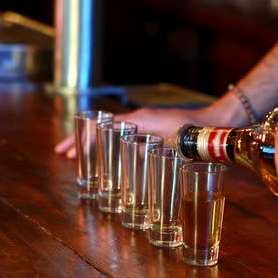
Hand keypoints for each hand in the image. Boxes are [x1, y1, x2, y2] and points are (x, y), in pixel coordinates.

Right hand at [55, 107, 213, 157]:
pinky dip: (110, 143)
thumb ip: (152, 151)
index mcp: (140, 121)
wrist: (212, 125)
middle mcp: (139, 119)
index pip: (102, 127)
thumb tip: (132, 158)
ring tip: (79, 155)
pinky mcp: (153, 128)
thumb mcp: (173, 146)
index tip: (67, 152)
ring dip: (95, 142)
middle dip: (82, 140)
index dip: (83, 140)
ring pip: (111, 131)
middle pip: (102, 127)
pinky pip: (124, 135)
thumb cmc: (196, 135)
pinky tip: (108, 154)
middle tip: (64, 154)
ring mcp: (145, 123)